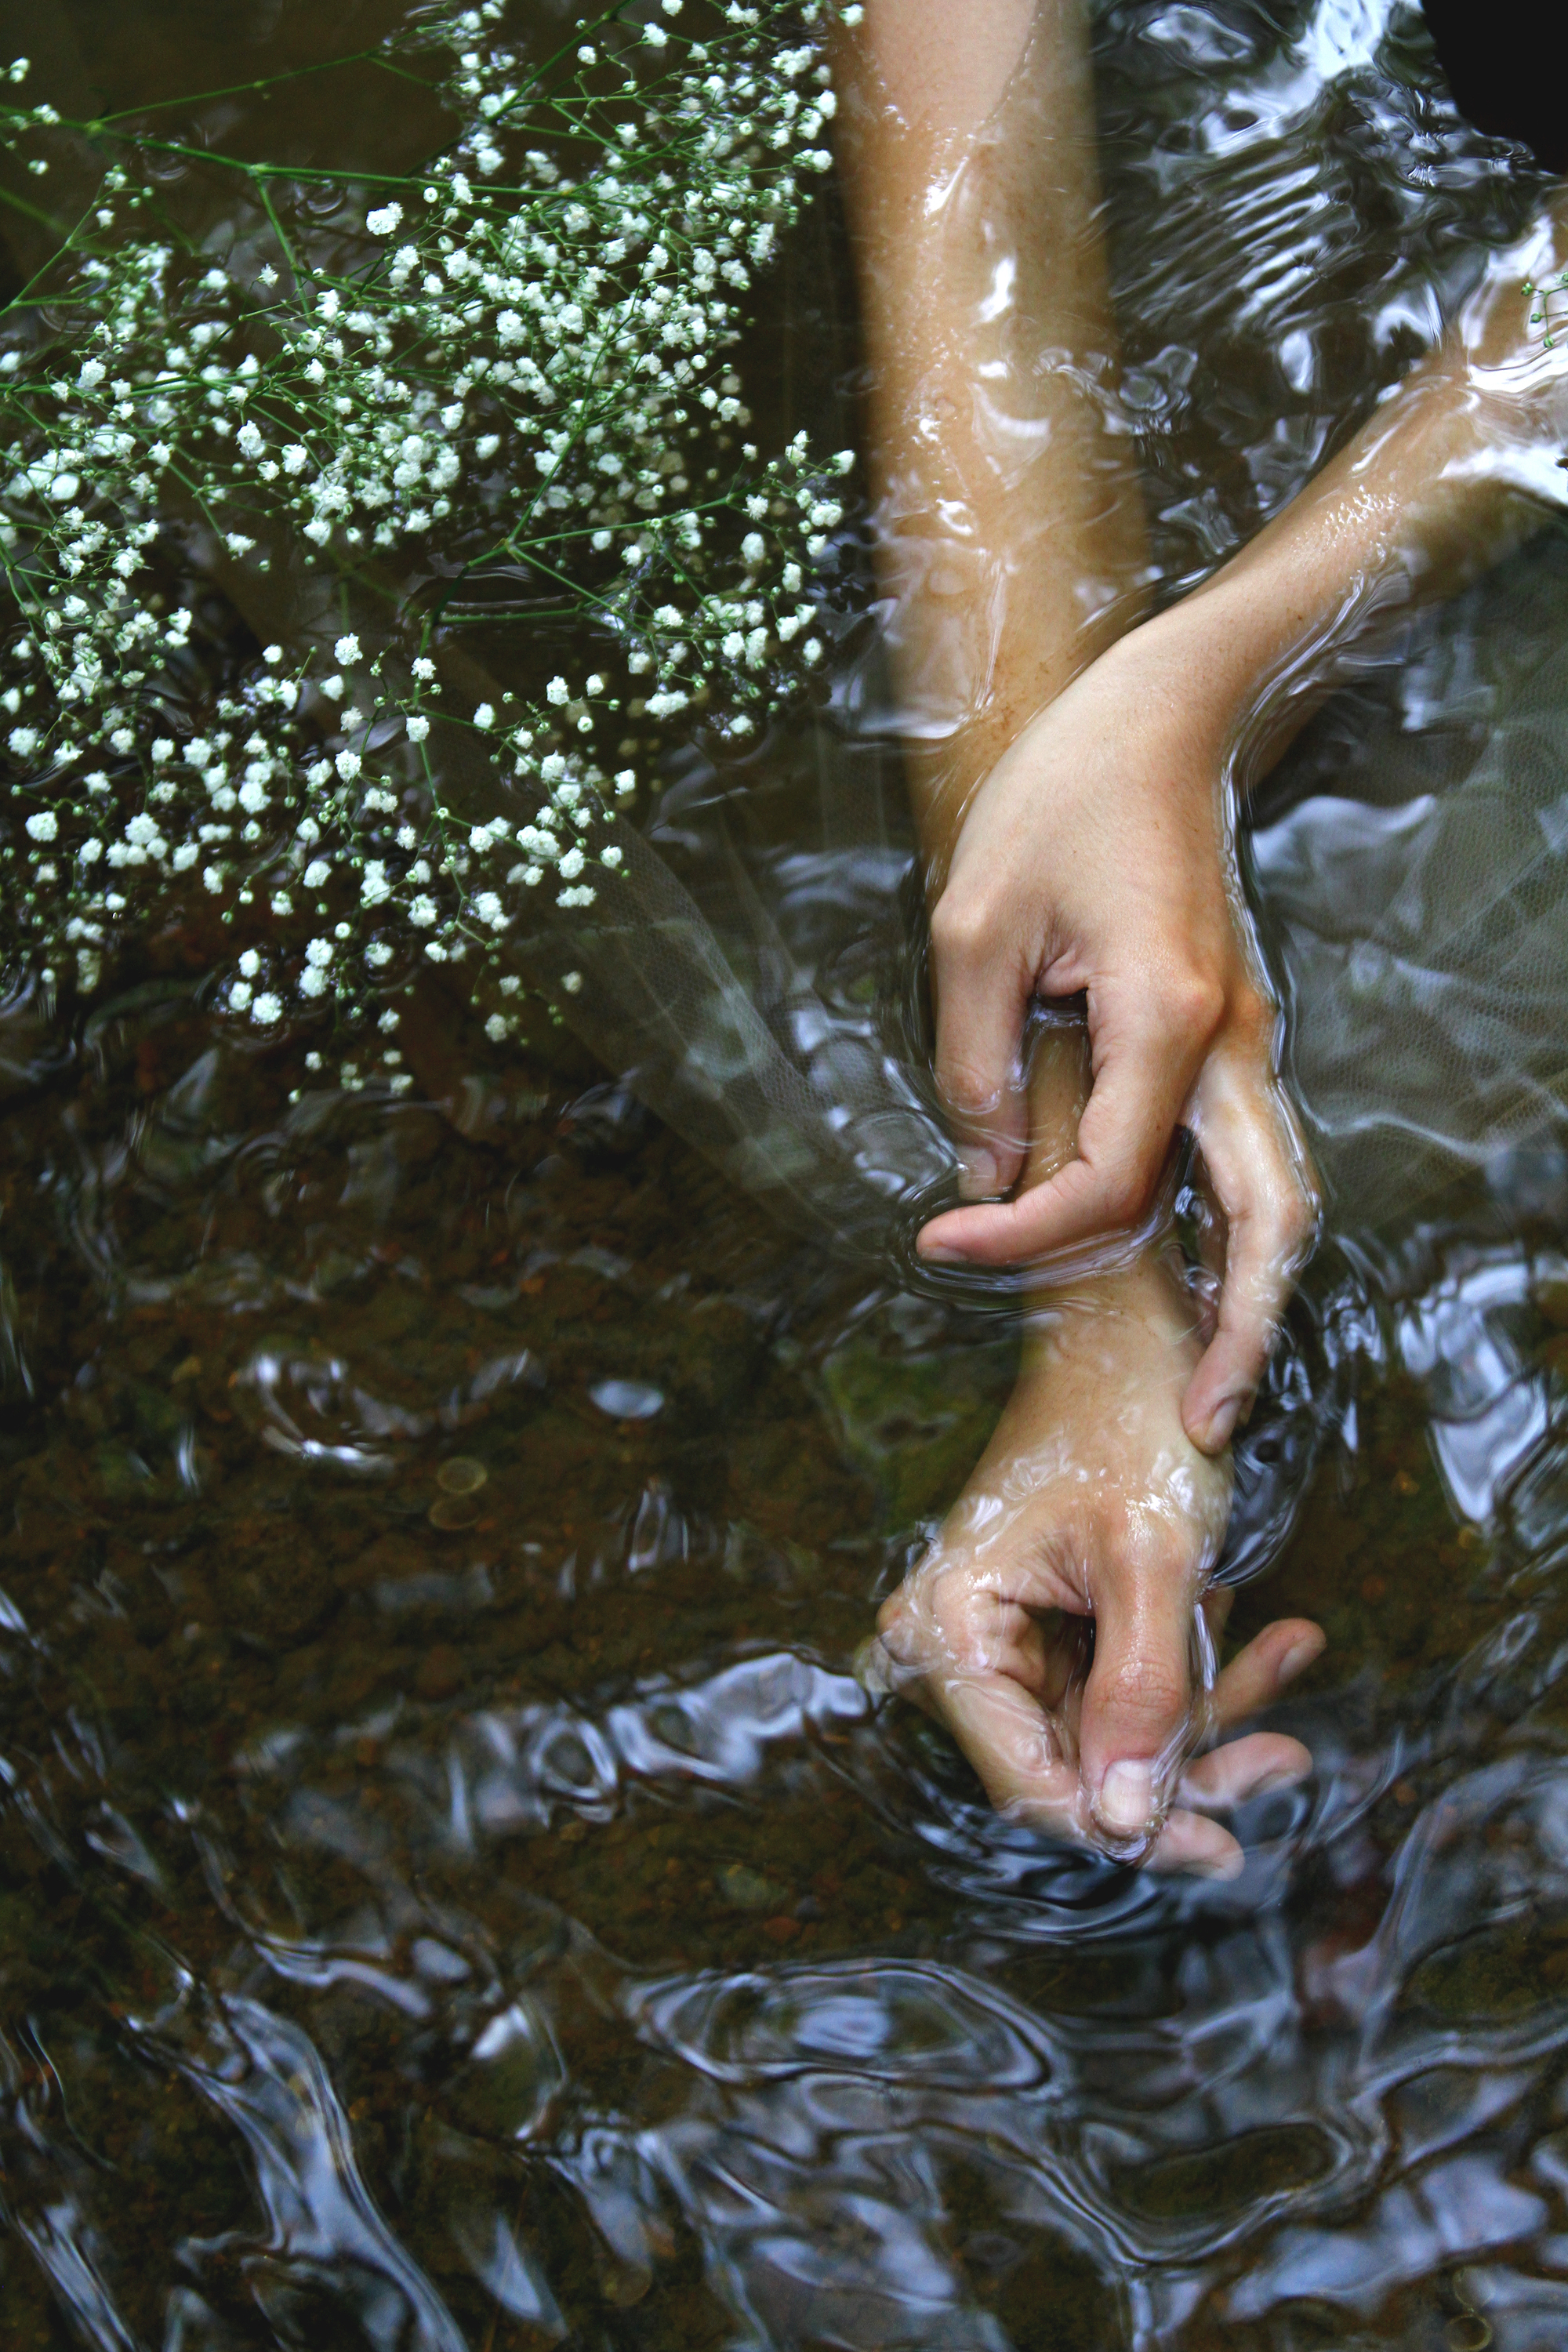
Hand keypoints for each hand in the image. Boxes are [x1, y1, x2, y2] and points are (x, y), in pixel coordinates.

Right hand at [866, 1252, 1323, 1873]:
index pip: (1031, 1779)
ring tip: (1293, 1653)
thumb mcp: (1153, 1562)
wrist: (1128, 1327)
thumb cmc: (1130, 1420)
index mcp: (951, 1625)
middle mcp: (956, 1640)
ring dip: (1209, 1705)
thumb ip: (1144, 1698)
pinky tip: (1267, 1630)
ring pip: (1111, 1729)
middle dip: (1189, 1758)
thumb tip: (1130, 1828)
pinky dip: (1197, 1666)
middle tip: (1287, 1759)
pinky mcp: (1044, 1624)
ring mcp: (1000, 1634)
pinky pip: (1121, 1681)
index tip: (1223, 1844)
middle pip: (1076, 1761)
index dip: (1127, 1823)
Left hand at [915, 602, 1318, 1454]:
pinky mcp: (1232, 1034)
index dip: (1020, 1234)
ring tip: (1216, 1383)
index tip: (940, 1240)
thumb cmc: (1059, 797)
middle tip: (1202, 1424)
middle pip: (1267, 1217)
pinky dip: (1236, 1233)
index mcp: (1167, 1015)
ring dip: (1256, 1292)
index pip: (1106, 1179)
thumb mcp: (975, 925)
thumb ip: (976, 1065)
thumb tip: (990, 1175)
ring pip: (1279, 1193)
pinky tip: (1204, 1285)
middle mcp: (1232, 1041)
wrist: (1156, 713)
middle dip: (1242, 1327)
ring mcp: (1246, 1039)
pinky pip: (1248, 1155)